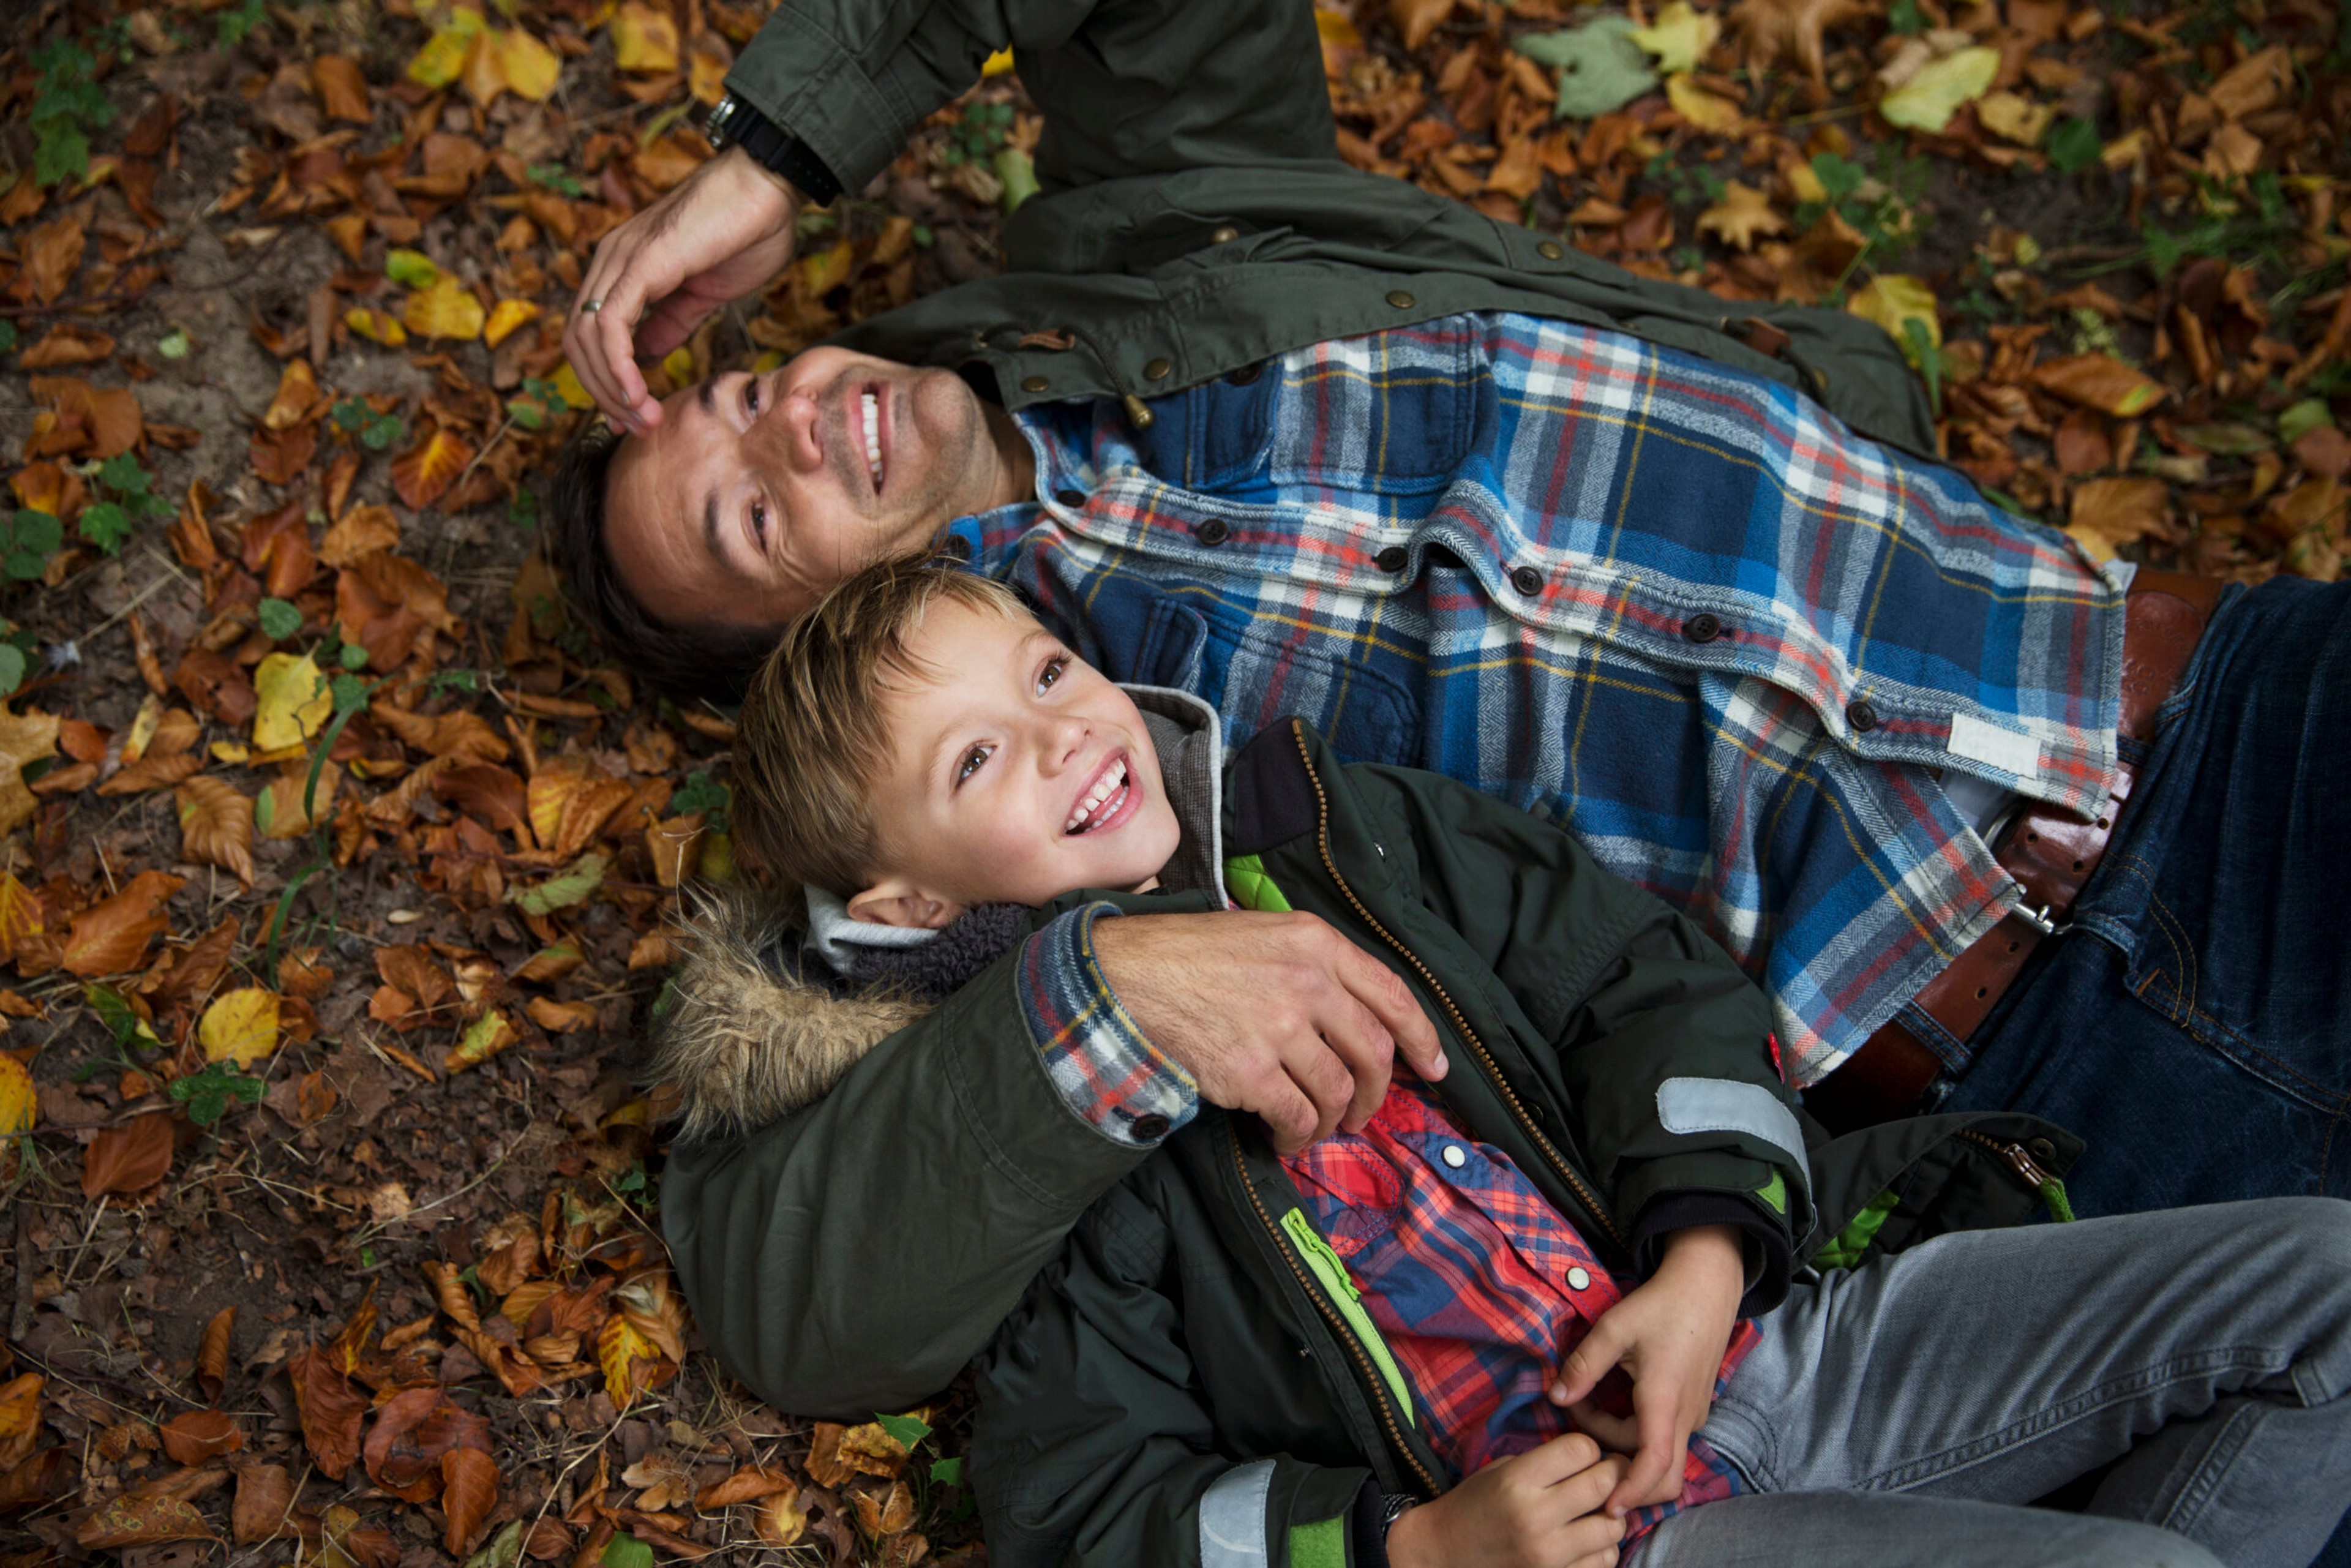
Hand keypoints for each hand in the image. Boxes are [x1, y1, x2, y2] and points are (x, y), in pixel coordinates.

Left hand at [564, 144, 803, 434]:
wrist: (769, 187)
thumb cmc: (746, 232)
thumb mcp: (703, 294)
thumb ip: (671, 324)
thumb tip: (648, 358)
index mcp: (624, 269)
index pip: (592, 336)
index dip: (606, 383)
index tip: (634, 419)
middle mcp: (611, 262)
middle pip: (578, 343)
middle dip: (603, 395)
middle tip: (637, 428)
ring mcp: (620, 259)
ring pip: (586, 339)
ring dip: (611, 390)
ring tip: (643, 419)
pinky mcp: (640, 263)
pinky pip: (610, 326)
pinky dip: (619, 368)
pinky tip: (640, 395)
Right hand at [1090, 910, 1445, 1153]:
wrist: (1124, 977)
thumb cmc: (1188, 957)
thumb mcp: (1262, 934)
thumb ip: (1313, 964)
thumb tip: (1355, 1017)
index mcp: (1315, 943)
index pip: (1394, 995)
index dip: (1422, 1040)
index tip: (1435, 1069)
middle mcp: (1306, 981)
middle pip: (1374, 1052)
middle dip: (1378, 1094)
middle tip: (1363, 1114)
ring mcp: (1279, 1027)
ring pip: (1339, 1091)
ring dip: (1332, 1121)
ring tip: (1314, 1127)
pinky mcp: (1250, 1071)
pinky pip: (1297, 1117)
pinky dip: (1297, 1138)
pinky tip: (1284, 1138)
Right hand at [1384, 1433, 1628, 1567]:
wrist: (1444, 1554)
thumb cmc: (1474, 1505)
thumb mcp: (1501, 1471)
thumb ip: (1545, 1464)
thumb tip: (1595, 1459)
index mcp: (1517, 1481)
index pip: (1581, 1449)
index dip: (1590, 1448)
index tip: (1585, 1456)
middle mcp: (1535, 1517)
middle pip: (1603, 1484)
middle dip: (1612, 1474)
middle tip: (1608, 1475)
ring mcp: (1547, 1555)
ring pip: (1613, 1527)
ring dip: (1611, 1516)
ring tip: (1596, 1512)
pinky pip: (1605, 1561)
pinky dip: (1602, 1549)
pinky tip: (1585, 1541)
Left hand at [1549, 1225, 1744, 1516]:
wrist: (1707, 1286)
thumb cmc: (1662, 1304)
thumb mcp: (1614, 1328)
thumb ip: (1584, 1365)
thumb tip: (1555, 1398)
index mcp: (1665, 1399)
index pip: (1655, 1463)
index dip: (1633, 1491)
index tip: (1609, 1508)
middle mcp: (1686, 1415)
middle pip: (1662, 1473)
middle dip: (1622, 1473)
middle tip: (1583, 1442)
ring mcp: (1694, 1413)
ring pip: (1660, 1454)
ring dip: (1623, 1447)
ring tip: (1587, 1407)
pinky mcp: (1693, 1406)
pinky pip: (1666, 1438)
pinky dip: (1637, 1436)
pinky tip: (1611, 1406)